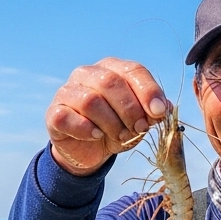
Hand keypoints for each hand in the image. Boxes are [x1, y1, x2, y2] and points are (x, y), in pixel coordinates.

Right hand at [45, 58, 170, 175]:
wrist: (90, 150)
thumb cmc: (117, 127)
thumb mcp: (140, 120)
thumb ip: (153, 112)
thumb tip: (165, 107)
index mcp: (113, 69)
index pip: (133, 70)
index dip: (148, 91)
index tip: (159, 112)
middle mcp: (88, 74)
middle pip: (111, 82)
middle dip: (130, 109)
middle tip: (139, 128)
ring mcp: (68, 92)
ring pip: (90, 101)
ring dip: (111, 123)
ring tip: (120, 136)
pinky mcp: (54, 113)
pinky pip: (67, 117)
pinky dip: (86, 129)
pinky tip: (97, 136)